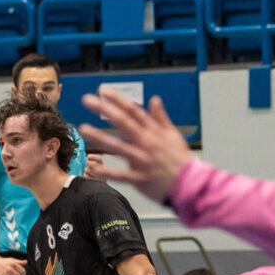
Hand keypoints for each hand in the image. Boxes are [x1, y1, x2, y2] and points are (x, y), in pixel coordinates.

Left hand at [77, 92, 193, 203]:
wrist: (190, 183)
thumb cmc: (180, 159)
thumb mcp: (173, 135)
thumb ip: (161, 118)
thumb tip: (154, 100)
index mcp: (154, 132)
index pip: (134, 111)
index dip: (118, 100)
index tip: (104, 91)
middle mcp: (147, 143)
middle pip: (123, 123)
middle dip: (105, 110)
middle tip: (88, 100)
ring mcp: (142, 160)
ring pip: (118, 147)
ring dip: (100, 137)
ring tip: (83, 129)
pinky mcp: (140, 178)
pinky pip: (122, 175)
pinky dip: (108, 172)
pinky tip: (94, 168)